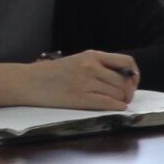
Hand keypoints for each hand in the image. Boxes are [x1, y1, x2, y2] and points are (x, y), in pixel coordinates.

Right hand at [0, 50, 139, 111]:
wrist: (29, 81)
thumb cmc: (53, 73)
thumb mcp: (78, 60)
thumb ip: (98, 66)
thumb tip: (122, 77)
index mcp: (92, 55)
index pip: (126, 62)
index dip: (133, 74)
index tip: (132, 82)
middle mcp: (91, 66)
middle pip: (124, 81)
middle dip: (128, 91)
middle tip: (125, 97)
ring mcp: (85, 82)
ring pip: (118, 93)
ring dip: (122, 100)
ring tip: (118, 103)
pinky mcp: (79, 98)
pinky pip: (107, 103)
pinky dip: (117, 107)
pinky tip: (117, 108)